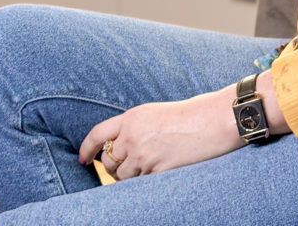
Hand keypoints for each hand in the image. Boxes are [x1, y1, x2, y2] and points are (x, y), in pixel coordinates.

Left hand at [79, 89, 239, 179]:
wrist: (213, 120)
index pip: (98, 134)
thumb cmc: (189, 115)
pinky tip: (162, 169)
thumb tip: (118, 148)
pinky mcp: (156, 170)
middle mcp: (133, 135)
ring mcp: (144, 155)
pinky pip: (140, 183)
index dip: (86, 148)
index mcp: (132, 117)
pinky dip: (147, 180)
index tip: (83, 158)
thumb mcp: (156, 113)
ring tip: (151, 163)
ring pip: (122, 176)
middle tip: (130, 164)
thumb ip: (135, 127)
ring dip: (131, 175)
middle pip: (108, 160)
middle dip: (114, 166)